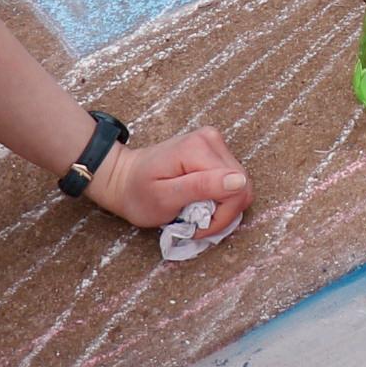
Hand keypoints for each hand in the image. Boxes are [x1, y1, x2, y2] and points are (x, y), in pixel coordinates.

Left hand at [86, 124, 253, 241]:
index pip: (237, 187)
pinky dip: (219, 197)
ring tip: (195, 212)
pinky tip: (200, 200)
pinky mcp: (214, 149)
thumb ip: (202, 187)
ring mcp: (214, 141)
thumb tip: (240, 181)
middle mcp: (211, 139)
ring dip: (222, 206)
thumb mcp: (165, 198)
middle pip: (241, 185)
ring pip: (239, 183)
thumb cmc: (138, 194)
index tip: (197, 227)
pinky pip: (231, 179)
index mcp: (199, 149)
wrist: (123, 179)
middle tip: (196, 222)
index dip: (222, 215)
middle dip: (223, 212)